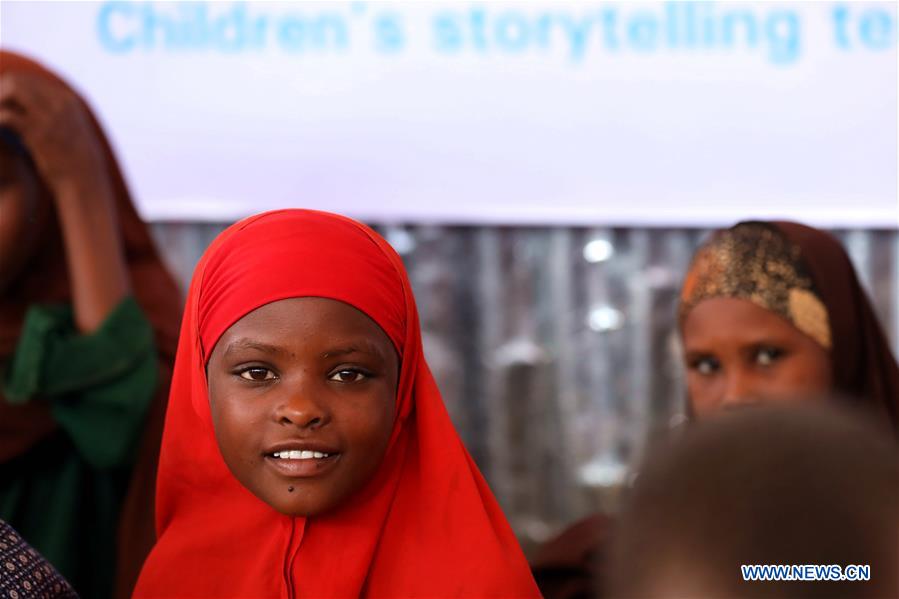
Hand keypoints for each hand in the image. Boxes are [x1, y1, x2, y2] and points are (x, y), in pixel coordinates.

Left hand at [0, 71, 108, 197]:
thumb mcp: (74, 132)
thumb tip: (37, 112)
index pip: (30, 81)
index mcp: (68, 101)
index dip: (9, 88)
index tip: (0, 102)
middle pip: (18, 80)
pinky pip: (7, 116)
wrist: (85, 182)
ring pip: (11, 90)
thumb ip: (60, 117)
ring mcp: (49, 117)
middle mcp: (59, 103)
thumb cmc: (77, 161)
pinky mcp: (37, 133)